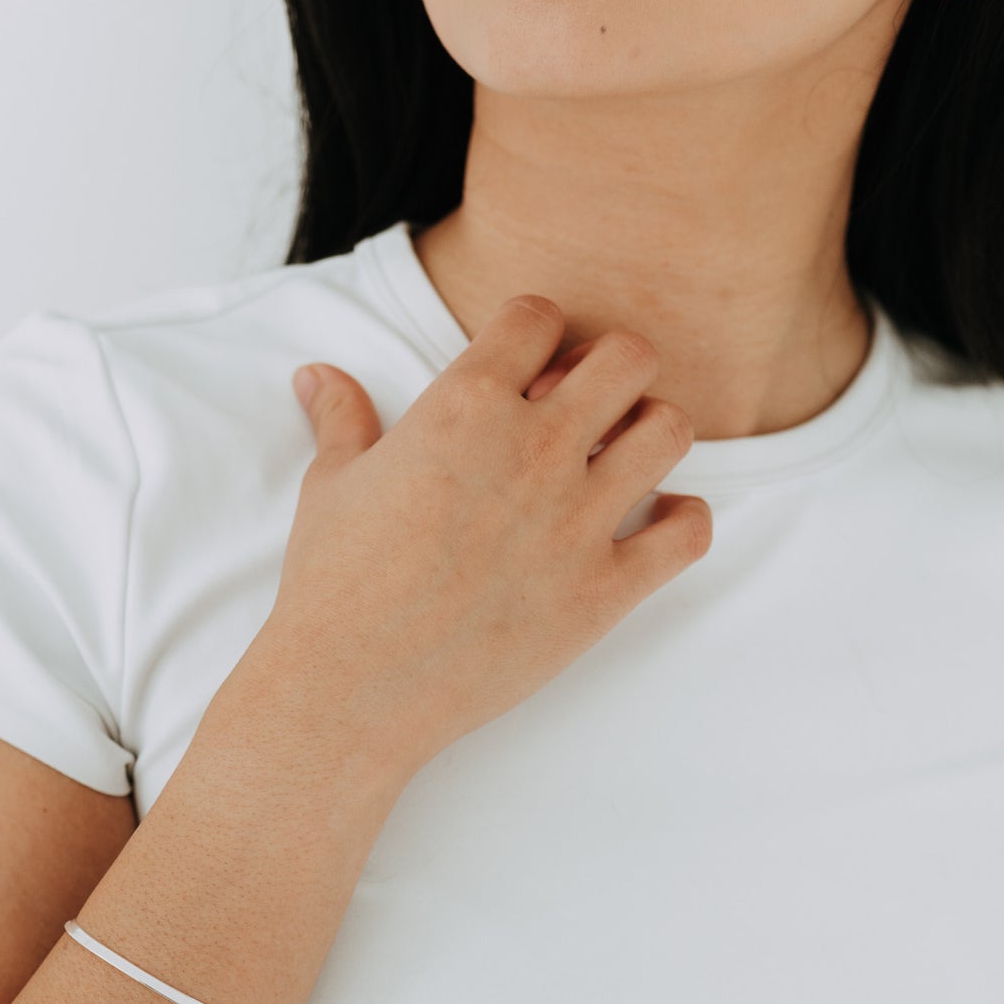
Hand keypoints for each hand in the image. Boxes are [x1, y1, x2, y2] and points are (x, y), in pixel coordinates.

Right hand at [257, 295, 710, 779]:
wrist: (353, 685)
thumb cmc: (333, 585)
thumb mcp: (332, 485)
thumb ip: (341, 418)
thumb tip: (316, 376)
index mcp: (466, 405)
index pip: (539, 317)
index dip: (536, 336)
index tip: (527, 371)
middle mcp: (534, 449)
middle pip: (627, 357)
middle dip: (609, 373)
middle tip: (584, 412)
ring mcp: (578, 519)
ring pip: (670, 430)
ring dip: (652, 436)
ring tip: (620, 464)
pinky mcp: (604, 589)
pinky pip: (688, 532)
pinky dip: (682, 522)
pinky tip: (650, 528)